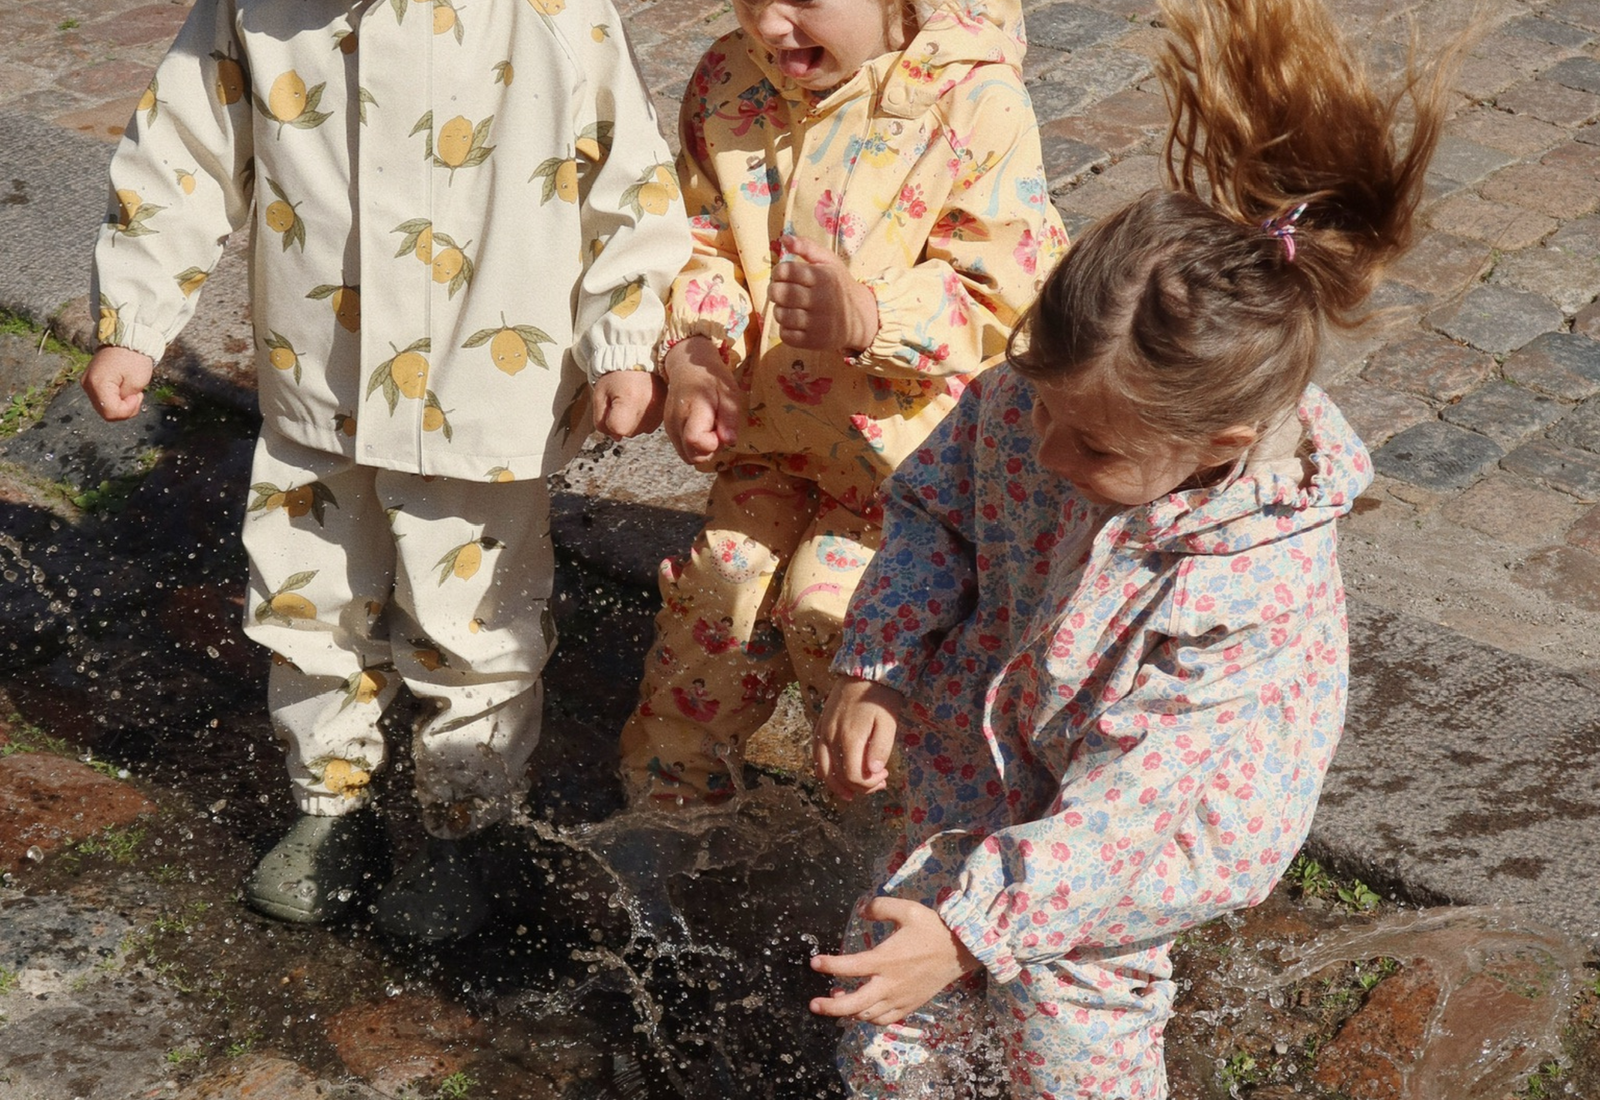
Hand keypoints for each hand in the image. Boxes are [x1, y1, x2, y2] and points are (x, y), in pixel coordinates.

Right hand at [82, 345, 154, 420]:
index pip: (110, 412)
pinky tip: (124, 389)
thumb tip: (118, 407)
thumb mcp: (136, 382)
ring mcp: (88, 382)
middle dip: (124, 409)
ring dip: (120, 404)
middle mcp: (88, 384)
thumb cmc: (133, 357)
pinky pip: (103, 399)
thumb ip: (126, 399)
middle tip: (136, 395)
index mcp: (97, 384)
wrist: (127, 338)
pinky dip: (116, 399)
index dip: (127, 410)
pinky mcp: (92, 381)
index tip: (137, 396)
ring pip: (104, 407)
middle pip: (105, 412)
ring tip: (131, 390)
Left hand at [593, 370, 664, 438]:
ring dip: (633, 422)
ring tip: (632, 401)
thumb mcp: (599, 395)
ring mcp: (659, 410)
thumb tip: (615, 437)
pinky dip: (643, 419)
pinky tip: (641, 404)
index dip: (609, 422)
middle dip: (621, 423)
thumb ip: (600, 420)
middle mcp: (647, 407)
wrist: (638, 360)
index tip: (611, 407)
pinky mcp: (665, 410)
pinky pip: (650, 426)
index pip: (617, 429)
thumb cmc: (615, 377)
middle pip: (628, 432)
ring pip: (640, 431)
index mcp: (629, 400)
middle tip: (621, 402)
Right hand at [662, 336, 744, 463]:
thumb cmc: (711, 377)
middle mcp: (676, 422)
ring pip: (688, 456)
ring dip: (703, 448)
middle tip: (719, 429)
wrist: (687, 366)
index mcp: (692, 410)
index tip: (722, 429)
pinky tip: (702, 428)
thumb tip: (730, 441)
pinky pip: (684, 449)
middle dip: (711, 449)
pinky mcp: (669, 430)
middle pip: (692, 456)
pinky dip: (695, 445)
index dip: (713, 443)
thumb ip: (729, 418)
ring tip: (711, 427)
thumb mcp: (728, 393)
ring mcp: (670, 427)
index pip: (696, 441)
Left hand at [769, 235, 878, 353]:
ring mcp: (817, 323)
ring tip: (788, 307)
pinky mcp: (814, 341)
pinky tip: (794, 322)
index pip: (785, 271)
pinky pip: (786, 335)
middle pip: (779, 293)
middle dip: (775, 291)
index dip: (778, 272)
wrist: (860, 318)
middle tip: (781, 292)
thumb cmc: (838, 285)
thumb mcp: (828, 261)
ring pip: (780, 315)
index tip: (783, 276)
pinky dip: (785, 328)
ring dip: (780, 310)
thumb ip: (807, 247)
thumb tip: (784, 238)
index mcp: (822, 277)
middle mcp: (820, 299)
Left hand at [809, 896, 980, 1024]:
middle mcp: (889, 983)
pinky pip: (884, 1020)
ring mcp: (899, 998)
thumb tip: (862, 909)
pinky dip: (869, 1018)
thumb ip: (881, 907)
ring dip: (848, 1011)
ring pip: (867, 1015)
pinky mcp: (909, 1005)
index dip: (829, 966)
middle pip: (854, 1004)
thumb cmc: (932, 929)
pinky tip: (862, 1009)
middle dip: (830, 1006)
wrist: (960, 951)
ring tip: (837, 997)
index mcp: (885, 960)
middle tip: (813, 1004)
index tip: (814, 963)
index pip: (849, 966)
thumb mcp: (907, 909)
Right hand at [814, 678, 901, 800]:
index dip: (869, 784)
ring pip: (822, 770)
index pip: (853, 776)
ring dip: (838, 785)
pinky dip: (825, 771)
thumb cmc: (879, 698)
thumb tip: (873, 772)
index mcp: (849, 737)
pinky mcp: (819, 728)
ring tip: (856, 789)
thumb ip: (880, 748)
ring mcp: (822, 733)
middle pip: (837, 777)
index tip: (884, 777)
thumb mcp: (888, 722)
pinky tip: (837, 775)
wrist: (863, 671)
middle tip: (878, 782)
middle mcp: (831, 738)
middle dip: (858, 787)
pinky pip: (816, 757)